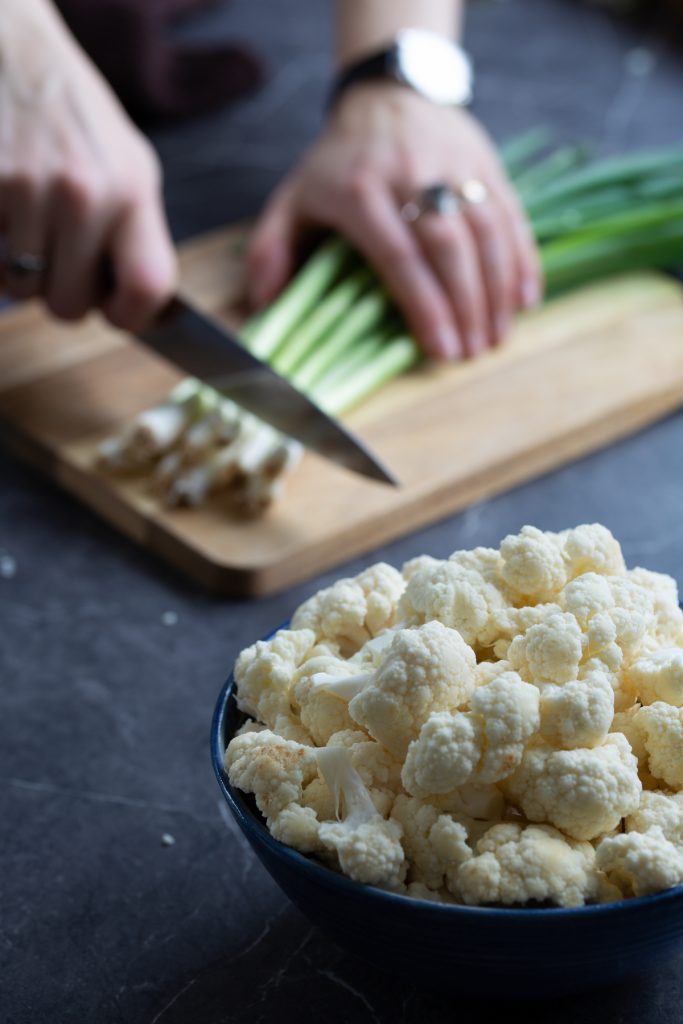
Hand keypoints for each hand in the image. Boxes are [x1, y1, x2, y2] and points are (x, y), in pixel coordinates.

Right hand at [0, 0, 175, 328]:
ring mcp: (26, 188)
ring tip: (29, 228)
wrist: (12, 50)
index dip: (132, 315)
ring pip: (22, 290)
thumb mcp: (130, 166)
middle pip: (72, 305)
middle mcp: (83, 191)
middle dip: (64, 292)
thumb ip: (136, 234)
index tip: (117, 311)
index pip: (147, 286)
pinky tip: (5, 216)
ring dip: (23, 272)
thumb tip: (139, 308)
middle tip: (60, 257)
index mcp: (132, 189)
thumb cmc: (75, 119)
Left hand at [248, 83, 541, 359]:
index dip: (423, 305)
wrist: (388, 95)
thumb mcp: (293, 198)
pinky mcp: (487, 164)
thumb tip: (265, 303)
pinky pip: (512, 214)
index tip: (440, 350)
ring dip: (498, 289)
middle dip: (465, 305)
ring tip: (497, 337)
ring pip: (487, 231)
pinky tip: (526, 300)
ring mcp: (455, 167)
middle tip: (473, 353)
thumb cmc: (338, 162)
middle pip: (449, 246)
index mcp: (361, 190)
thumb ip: (271, 249)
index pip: (398, 256)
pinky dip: (523, 259)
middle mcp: (412, 175)